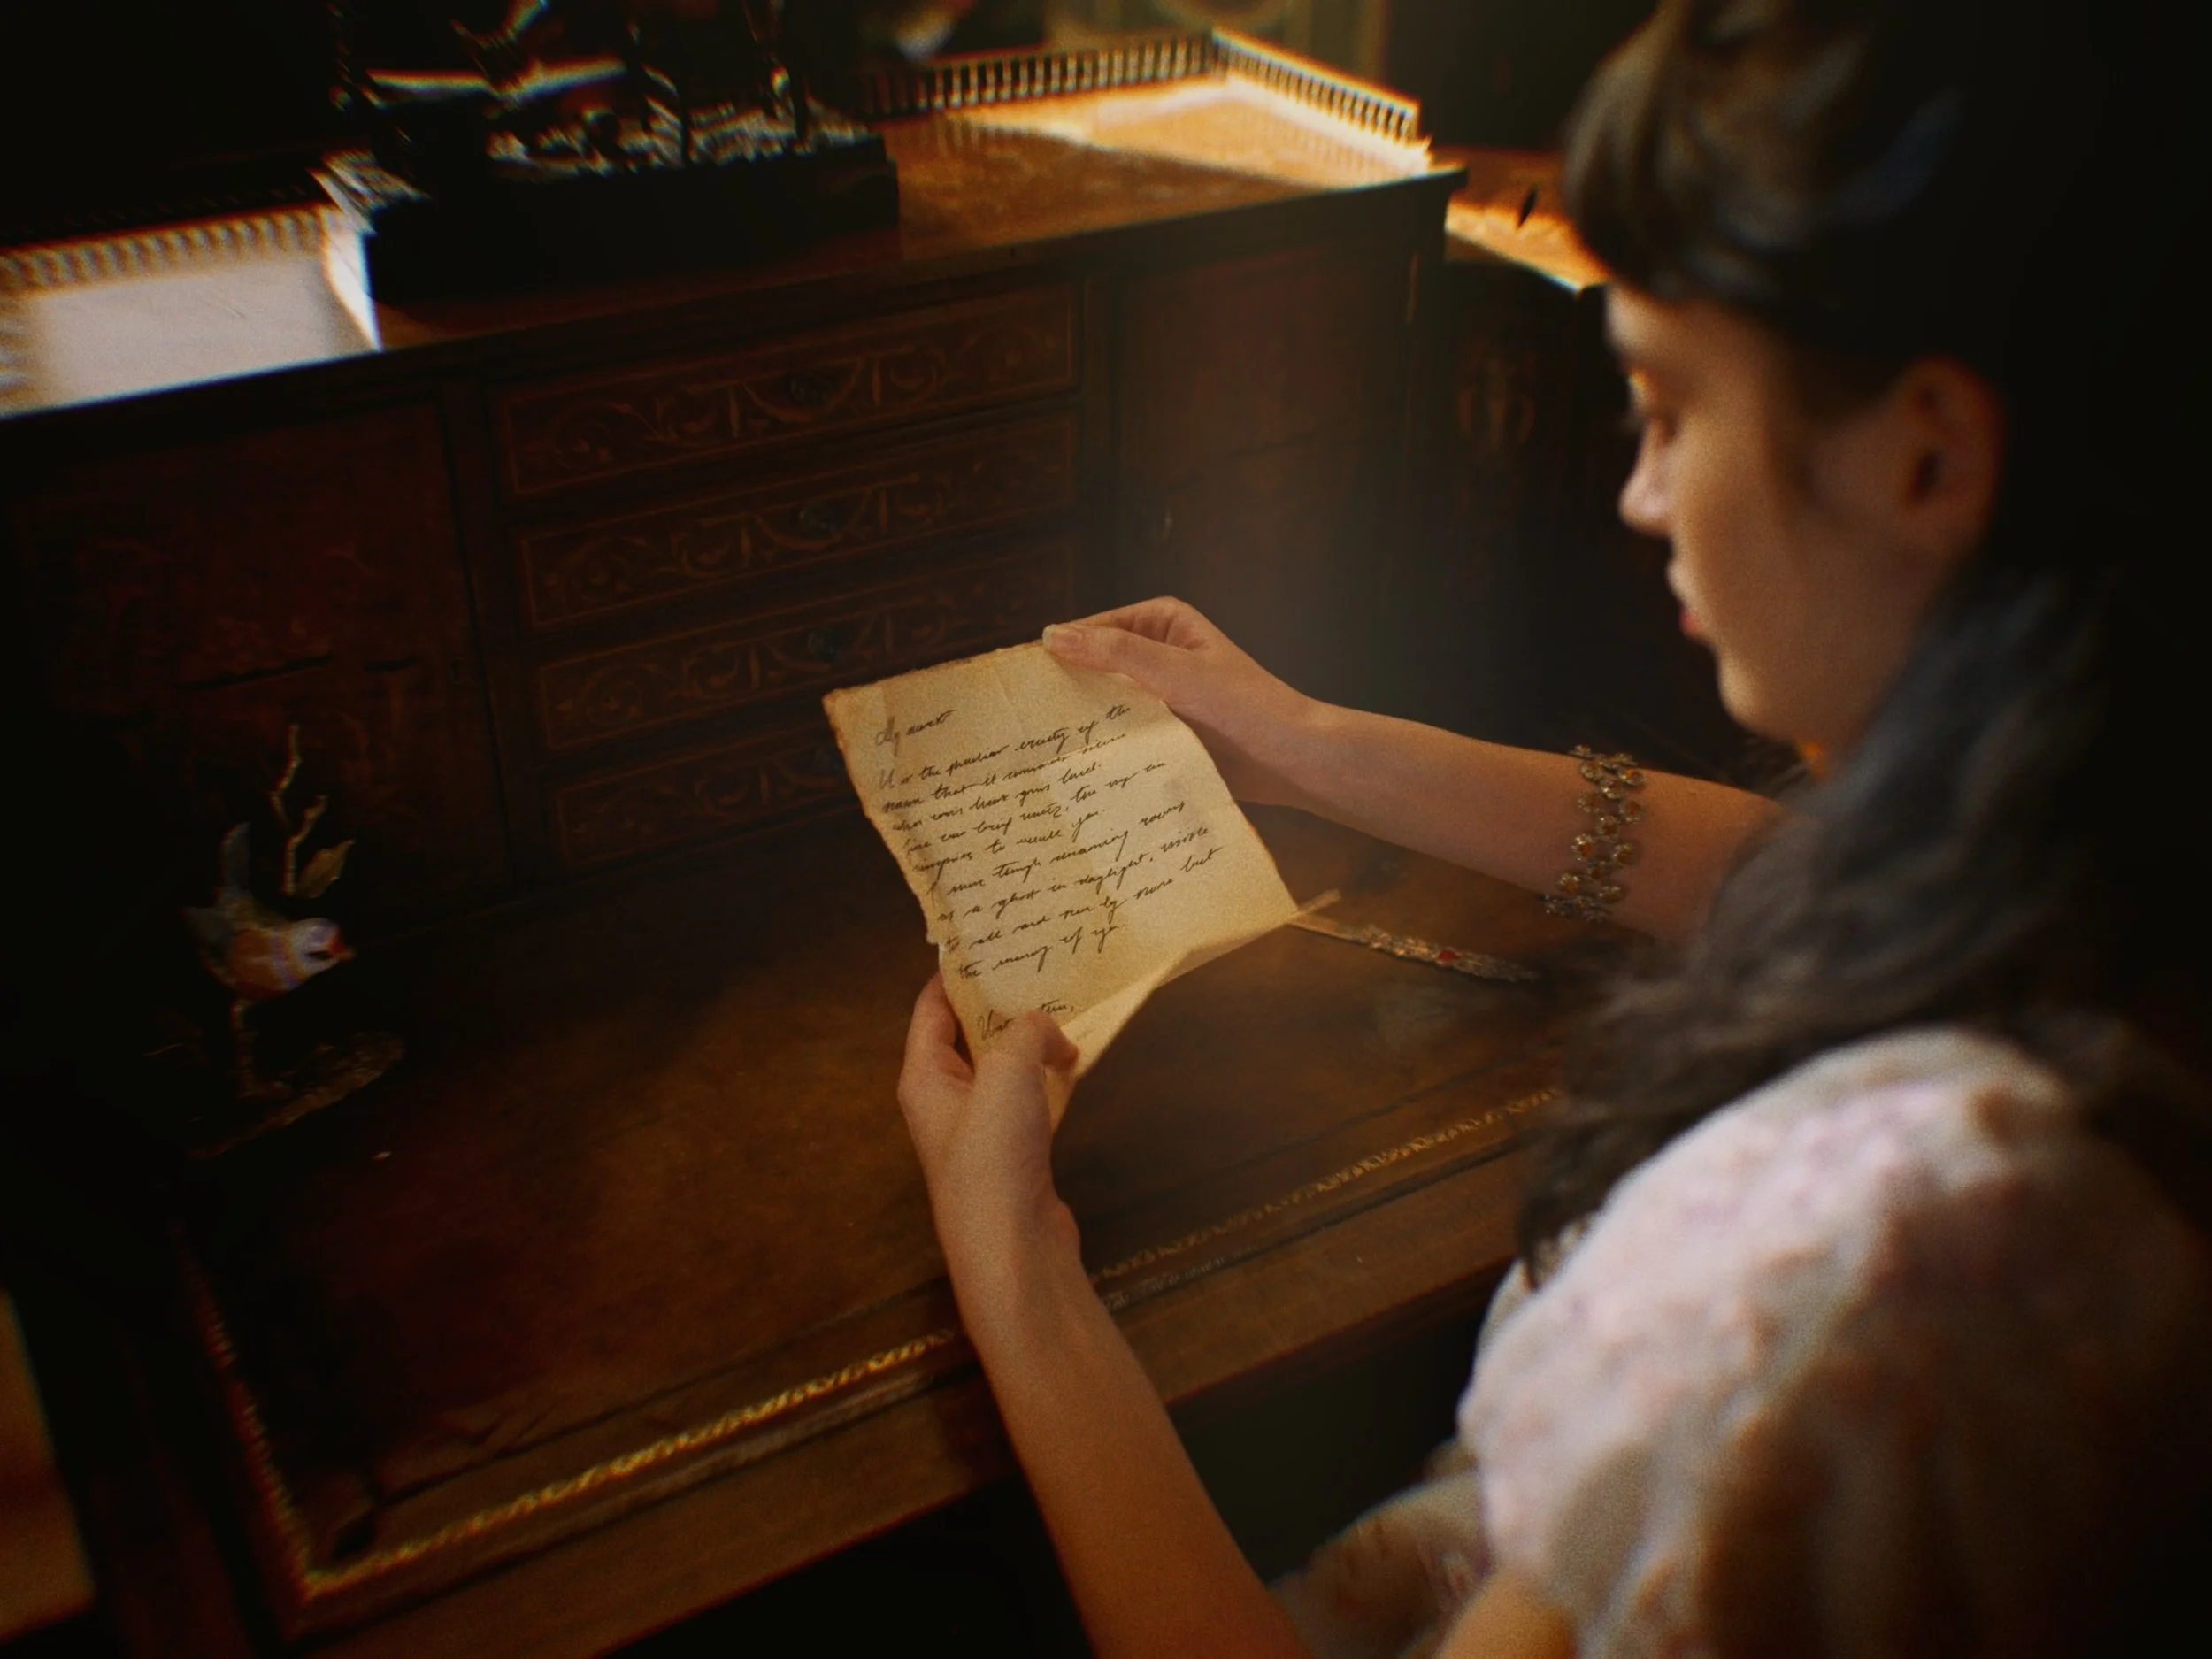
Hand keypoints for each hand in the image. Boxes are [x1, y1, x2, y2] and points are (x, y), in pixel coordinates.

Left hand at [898, 976, 1081, 1281]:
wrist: (1013, 1245)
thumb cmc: (993, 1156)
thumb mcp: (1007, 1072)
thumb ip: (1026, 1033)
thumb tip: (1050, 1034)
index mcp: (924, 1077)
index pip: (930, 1009)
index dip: (953, 973)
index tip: (984, 940)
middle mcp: (945, 1100)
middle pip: (969, 1035)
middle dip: (1001, 1003)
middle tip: (1038, 965)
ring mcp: (980, 1128)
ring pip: (1004, 1067)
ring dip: (1031, 1041)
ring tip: (1065, 1004)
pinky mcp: (1015, 1151)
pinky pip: (1030, 1097)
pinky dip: (1049, 1076)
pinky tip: (1076, 1061)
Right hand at [1043, 597, 1318, 806]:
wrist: (1290, 759)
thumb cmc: (1246, 706)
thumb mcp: (1177, 672)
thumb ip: (1117, 654)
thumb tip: (1053, 636)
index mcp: (1163, 623)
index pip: (1095, 629)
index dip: (1060, 650)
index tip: (1022, 675)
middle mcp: (1159, 655)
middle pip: (1097, 666)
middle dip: (1067, 688)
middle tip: (1022, 715)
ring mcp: (1161, 695)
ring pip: (1108, 703)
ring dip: (1085, 721)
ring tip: (1041, 744)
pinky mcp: (1165, 732)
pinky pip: (1125, 734)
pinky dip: (1105, 745)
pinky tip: (1079, 765)